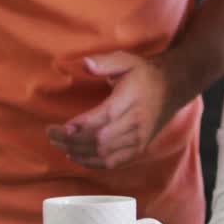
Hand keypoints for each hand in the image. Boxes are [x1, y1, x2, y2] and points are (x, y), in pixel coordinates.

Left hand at [46, 51, 177, 169]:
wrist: (172, 89)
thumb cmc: (143, 74)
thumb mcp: (126, 60)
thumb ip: (105, 62)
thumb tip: (84, 64)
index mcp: (131, 99)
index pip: (106, 116)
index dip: (84, 124)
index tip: (63, 126)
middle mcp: (135, 122)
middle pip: (101, 139)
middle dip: (72, 140)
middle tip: (51, 134)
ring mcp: (137, 139)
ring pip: (104, 154)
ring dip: (77, 152)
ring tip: (58, 144)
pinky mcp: (137, 149)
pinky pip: (112, 162)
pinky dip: (91, 163)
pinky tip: (75, 155)